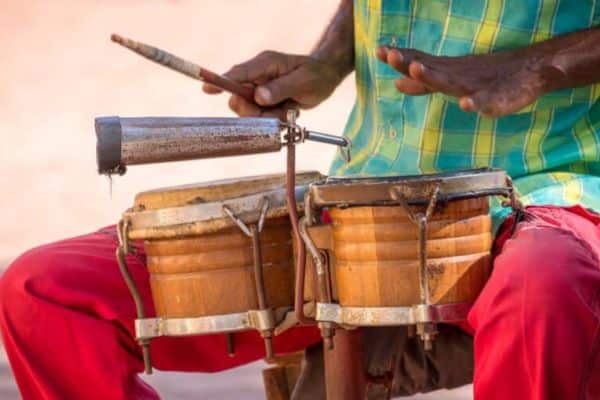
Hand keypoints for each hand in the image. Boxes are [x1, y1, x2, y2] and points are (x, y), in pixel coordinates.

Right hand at [202, 51, 344, 119]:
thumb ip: (280, 89)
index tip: (207, 88)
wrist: (325, 78)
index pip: (238, 73)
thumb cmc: (316, 76)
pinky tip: (287, 111)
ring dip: (266, 116)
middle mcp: (257, 75)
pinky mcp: (263, 99)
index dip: (221, 81)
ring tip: (287, 110)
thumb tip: (258, 96)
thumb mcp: (302, 82)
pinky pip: (259, 115)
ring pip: (249, 110)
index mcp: (265, 64)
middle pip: (238, 97)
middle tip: (274, 112)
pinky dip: (272, 118)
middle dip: (253, 111)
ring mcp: (259, 88)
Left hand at [376, 46, 555, 116]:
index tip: (383, 53)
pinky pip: (486, 100)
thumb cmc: (485, 77)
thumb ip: (425, 84)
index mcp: (449, 72)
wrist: (529, 71)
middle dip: (411, 64)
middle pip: (431, 71)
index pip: (422, 65)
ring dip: (432, 76)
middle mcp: (459, 78)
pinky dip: (476, 103)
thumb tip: (397, 82)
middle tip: (391, 56)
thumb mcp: (452, 78)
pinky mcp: (498, 98)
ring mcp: (477, 87)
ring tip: (416, 69)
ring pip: (452, 82)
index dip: (403, 60)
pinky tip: (467, 105)